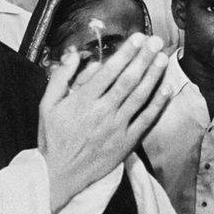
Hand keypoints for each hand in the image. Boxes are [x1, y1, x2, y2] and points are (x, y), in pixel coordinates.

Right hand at [38, 33, 170, 212]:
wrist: (59, 175)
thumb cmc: (53, 138)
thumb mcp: (47, 105)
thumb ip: (60, 77)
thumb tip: (75, 54)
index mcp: (82, 101)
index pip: (109, 71)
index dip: (126, 53)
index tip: (138, 38)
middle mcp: (102, 112)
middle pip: (129, 80)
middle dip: (144, 58)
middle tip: (156, 41)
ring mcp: (117, 128)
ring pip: (140, 97)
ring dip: (154, 75)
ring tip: (163, 58)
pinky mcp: (127, 142)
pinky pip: (147, 120)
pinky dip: (159, 103)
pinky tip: (167, 88)